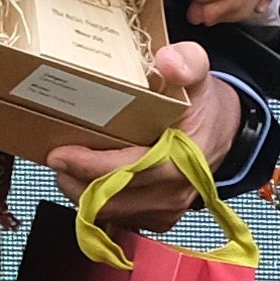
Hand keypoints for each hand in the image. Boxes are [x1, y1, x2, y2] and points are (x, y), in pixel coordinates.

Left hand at [46, 43, 240, 229]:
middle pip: (113, 198)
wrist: (225, 131)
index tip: (58, 153)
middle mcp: (175, 193)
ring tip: (65, 167)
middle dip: (76, 181)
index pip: (130, 171)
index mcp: (183, 160)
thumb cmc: (204, 104)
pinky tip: (84, 181)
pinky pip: (119, 218)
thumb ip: (187, 62)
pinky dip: (97, 202)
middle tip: (54, 158)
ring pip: (112, 212)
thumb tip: (167, 61)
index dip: (90, 165)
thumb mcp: (200, 73)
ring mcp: (167, 211)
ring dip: (83, 193)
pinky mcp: (158, 219)